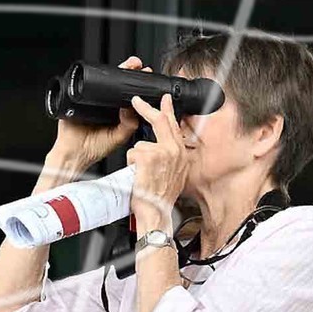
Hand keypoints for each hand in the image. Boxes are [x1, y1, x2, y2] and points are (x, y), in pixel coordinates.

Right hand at [46, 56, 145, 176]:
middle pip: (118, 83)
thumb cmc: (95, 148)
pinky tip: (104, 78)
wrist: (74, 153)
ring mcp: (92, 100)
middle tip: (138, 66)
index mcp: (117, 113)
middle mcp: (106, 104)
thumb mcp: (118, 137)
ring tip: (127, 66)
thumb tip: (133, 109)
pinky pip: (86, 85)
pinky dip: (94, 79)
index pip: (129, 94)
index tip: (147, 75)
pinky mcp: (78, 98)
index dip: (138, 85)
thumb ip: (129, 124)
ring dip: (115, 71)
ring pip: (104, 81)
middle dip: (129, 72)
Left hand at [126, 93, 188, 228]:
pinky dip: (131, 164)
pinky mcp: (148, 157)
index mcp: (182, 154)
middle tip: (137, 102)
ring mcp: (162, 153)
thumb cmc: (161, 198)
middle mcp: (175, 151)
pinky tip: (137, 175)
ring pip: (141, 143)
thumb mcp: (175, 175)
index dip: (168, 110)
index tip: (165, 100)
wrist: (156, 212)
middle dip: (146, 109)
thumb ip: (171, 157)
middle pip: (160, 121)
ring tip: (140, 173)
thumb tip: (163, 147)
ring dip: (136, 157)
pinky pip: (133, 153)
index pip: (175, 126)